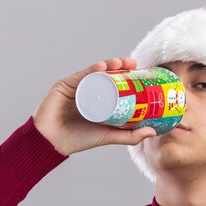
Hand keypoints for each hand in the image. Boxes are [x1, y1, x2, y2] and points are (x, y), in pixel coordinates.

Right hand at [32, 57, 156, 155]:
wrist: (52, 142)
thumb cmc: (79, 139)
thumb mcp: (109, 136)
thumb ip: (130, 136)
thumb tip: (153, 132)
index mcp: (99, 99)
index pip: (115, 83)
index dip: (128, 76)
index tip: (142, 73)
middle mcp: (89, 90)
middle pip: (107, 74)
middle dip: (121, 66)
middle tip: (133, 64)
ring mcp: (77, 86)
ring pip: (95, 72)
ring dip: (109, 64)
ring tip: (121, 63)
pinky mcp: (65, 85)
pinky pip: (80, 75)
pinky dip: (91, 70)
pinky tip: (102, 67)